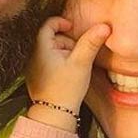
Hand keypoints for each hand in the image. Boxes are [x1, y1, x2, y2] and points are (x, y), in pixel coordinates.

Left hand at [24, 17, 109, 131]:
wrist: (54, 115)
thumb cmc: (67, 88)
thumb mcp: (82, 62)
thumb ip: (91, 42)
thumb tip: (104, 26)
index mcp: (41, 48)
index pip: (48, 25)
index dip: (62, 22)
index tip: (73, 28)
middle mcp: (33, 56)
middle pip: (51, 38)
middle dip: (67, 41)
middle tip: (80, 51)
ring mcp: (33, 68)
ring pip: (50, 51)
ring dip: (64, 53)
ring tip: (76, 65)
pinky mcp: (36, 78)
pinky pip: (47, 63)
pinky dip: (58, 63)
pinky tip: (68, 74)